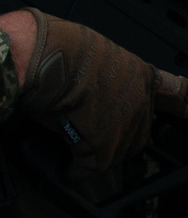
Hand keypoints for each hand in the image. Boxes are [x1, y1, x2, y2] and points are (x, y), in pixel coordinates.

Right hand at [2, 9, 187, 175]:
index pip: (176, 92)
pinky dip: (76, 170)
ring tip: (73, 147)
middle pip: (139, 132)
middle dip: (119, 136)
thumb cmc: (56, 46)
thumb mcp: (89, 53)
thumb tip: (85, 96)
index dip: (184, 104)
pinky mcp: (102, 147)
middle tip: (93, 132)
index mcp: (140, 74)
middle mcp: (139, 101)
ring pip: (116, 151)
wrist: (42, 56)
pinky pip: (88, 166)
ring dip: (96, 152)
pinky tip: (67, 170)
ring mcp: (125, 126)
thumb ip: (101, 77)